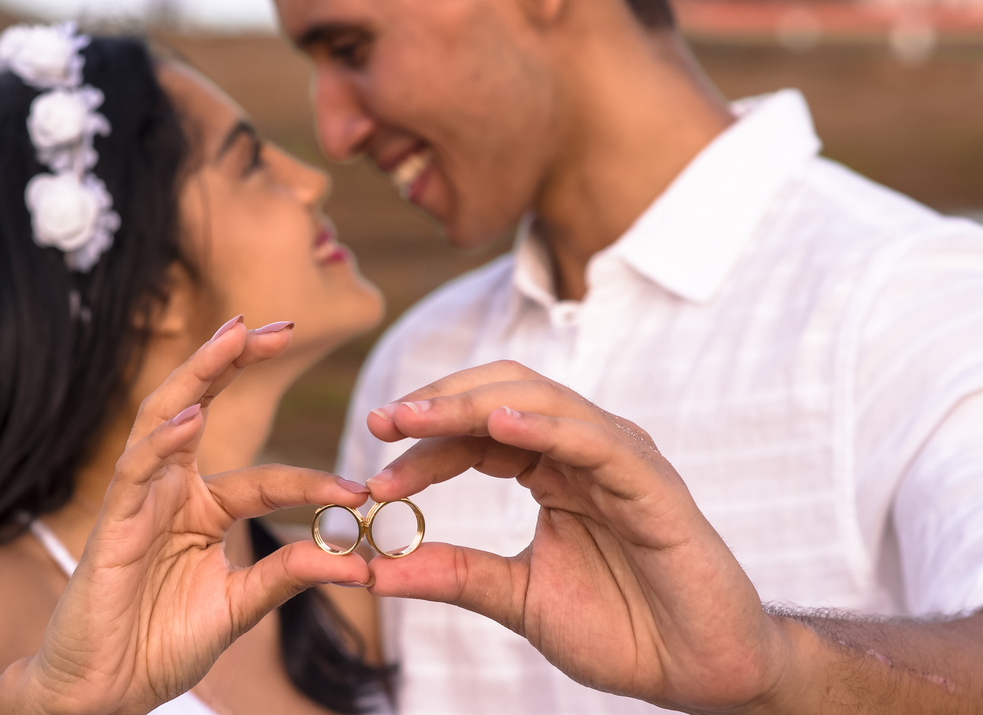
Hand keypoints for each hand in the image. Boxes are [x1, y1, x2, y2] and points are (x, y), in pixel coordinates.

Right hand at [20, 319, 372, 714]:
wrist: (105, 692)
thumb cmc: (161, 644)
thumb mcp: (239, 608)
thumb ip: (287, 578)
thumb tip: (357, 563)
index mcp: (201, 508)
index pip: (265, 477)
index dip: (311, 479)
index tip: (359, 489)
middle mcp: (169, 491)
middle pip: (201, 405)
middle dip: (236, 362)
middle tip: (281, 326)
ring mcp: (138, 502)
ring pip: (163, 419)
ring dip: (199, 374)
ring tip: (235, 336)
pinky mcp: (111, 525)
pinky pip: (134, 472)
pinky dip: (161, 441)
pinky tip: (191, 417)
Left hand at [363, 361, 794, 713]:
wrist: (697, 673)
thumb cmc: (621, 629)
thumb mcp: (517, 598)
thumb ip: (453, 574)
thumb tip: (372, 571)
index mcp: (552, 470)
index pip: (477, 433)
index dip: (423, 441)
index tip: (372, 465)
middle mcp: (583, 451)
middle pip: (501, 397)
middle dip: (438, 404)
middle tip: (382, 422)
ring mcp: (619, 459)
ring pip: (541, 404)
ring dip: (472, 407)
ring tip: (418, 419)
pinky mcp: (652, 482)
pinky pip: (595, 441)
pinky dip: (548, 428)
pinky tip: (498, 427)